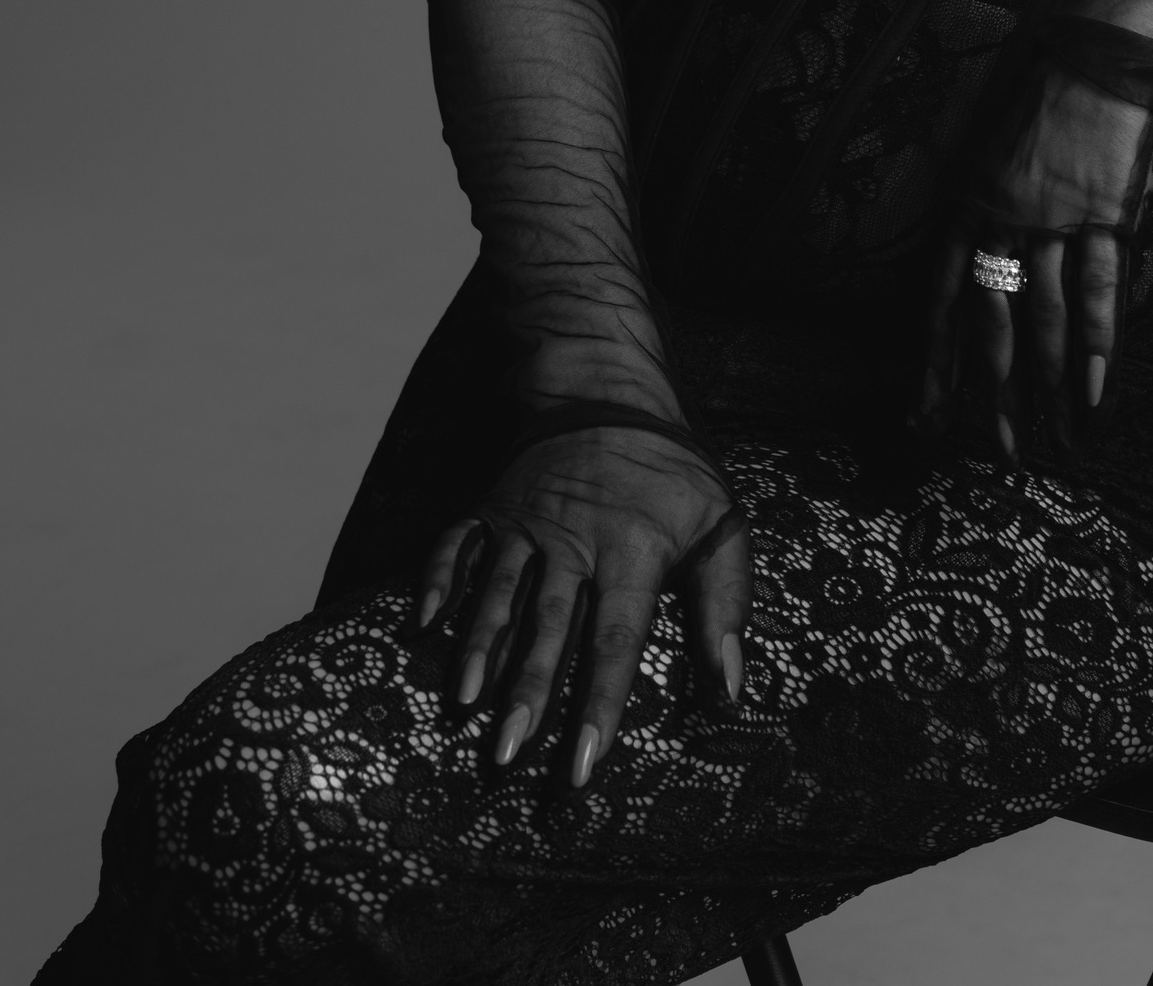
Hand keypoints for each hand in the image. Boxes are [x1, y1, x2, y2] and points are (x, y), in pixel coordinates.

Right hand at [418, 418, 748, 784]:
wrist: (609, 388)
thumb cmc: (673, 471)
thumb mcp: (720, 524)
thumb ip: (725, 603)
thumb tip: (728, 686)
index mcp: (633, 548)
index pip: (616, 638)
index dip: (599, 703)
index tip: (583, 763)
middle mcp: (574, 539)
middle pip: (548, 626)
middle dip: (527, 693)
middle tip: (507, 755)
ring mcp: (528, 521)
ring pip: (500, 592)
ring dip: (480, 648)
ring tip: (464, 703)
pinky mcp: (495, 506)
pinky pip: (459, 543)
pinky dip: (438, 579)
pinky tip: (423, 622)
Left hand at [916, 52, 1152, 457]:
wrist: (1123, 37)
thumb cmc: (1071, 81)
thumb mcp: (1015, 140)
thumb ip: (1006, 199)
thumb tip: (1008, 253)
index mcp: (974, 195)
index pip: (941, 292)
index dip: (935, 355)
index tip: (925, 407)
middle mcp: (1005, 212)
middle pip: (991, 320)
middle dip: (992, 392)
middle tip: (996, 448)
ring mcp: (1056, 215)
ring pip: (1044, 318)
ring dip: (1049, 387)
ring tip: (1054, 441)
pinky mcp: (1108, 212)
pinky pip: (1099, 293)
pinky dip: (1098, 348)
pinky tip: (1094, 395)